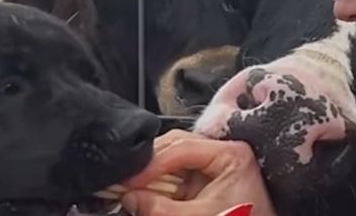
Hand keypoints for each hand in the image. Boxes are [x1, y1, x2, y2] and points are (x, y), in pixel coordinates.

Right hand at [119, 130, 275, 215]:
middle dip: (148, 164)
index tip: (128, 180)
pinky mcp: (204, 179)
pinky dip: (158, 182)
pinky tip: (144, 192)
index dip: (151, 164)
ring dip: (150, 173)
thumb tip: (129, 198)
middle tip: (124, 182)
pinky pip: (175, 173)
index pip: (182, 147)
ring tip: (131, 188)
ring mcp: (213, 165)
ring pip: (171, 157)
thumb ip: (161, 209)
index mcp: (231, 154)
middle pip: (175, 145)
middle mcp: (223, 152)